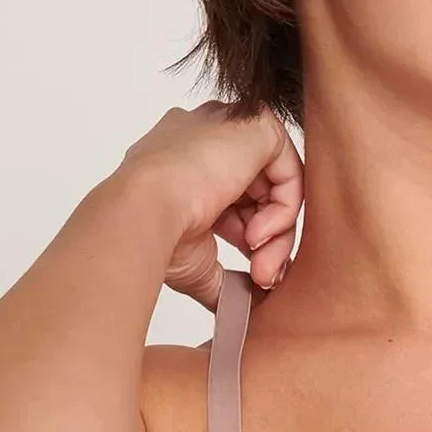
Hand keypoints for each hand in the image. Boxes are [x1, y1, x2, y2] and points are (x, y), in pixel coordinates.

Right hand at [117, 101, 302, 305]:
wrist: (142, 212)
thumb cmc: (153, 233)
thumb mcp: (196, 258)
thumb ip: (224, 275)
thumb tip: (245, 305)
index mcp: (184, 158)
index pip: (233, 195)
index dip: (245, 233)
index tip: (248, 269)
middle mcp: (206, 136)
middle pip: (259, 190)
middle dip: (266, 239)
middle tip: (262, 275)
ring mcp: (229, 127)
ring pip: (276, 185)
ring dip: (276, 233)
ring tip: (259, 264)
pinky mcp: (256, 126)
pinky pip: (289, 171)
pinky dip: (284, 211)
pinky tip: (259, 235)